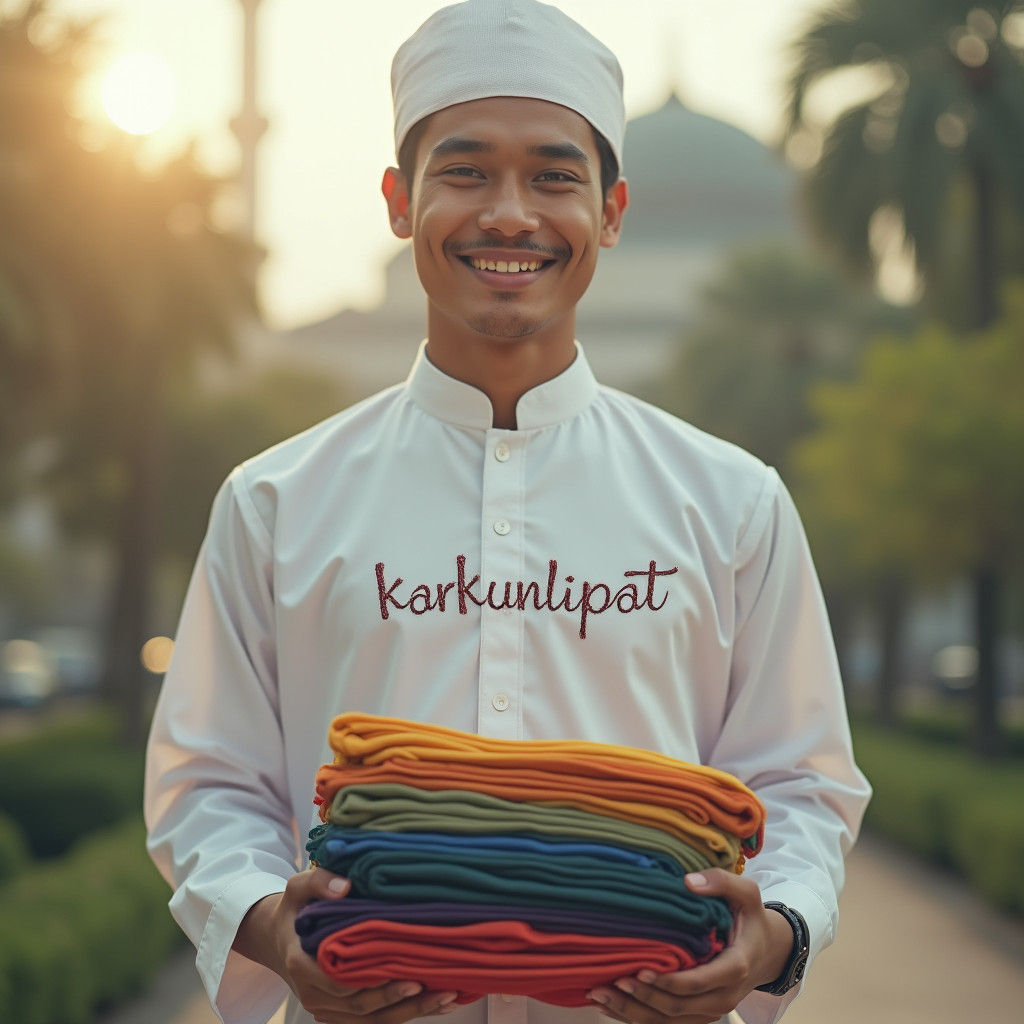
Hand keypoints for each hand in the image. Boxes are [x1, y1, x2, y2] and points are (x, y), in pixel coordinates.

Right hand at [233, 866, 460, 1023]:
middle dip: (402, 1000)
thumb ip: (319, 882)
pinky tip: (435, 1003)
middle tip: (440, 987)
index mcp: (303, 965)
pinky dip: (404, 1014)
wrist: (278, 938)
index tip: (410, 976)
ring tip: (447, 998)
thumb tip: (346, 887)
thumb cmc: (295, 909)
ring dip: (410, 1012)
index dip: (376, 984)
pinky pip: (373, 1021)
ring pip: (371, 1020)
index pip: (342, 983)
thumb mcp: (299, 888)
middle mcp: (314, 995)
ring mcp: (326, 1009)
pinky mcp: (339, 1014)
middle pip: (362, 1008)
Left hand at [586, 869, 793, 1023]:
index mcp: (735, 968)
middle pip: (677, 1007)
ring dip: (632, 1012)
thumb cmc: (750, 918)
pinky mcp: (699, 1014)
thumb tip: (688, 882)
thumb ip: (721, 882)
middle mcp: (724, 996)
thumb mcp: (746, 893)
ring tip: (599, 996)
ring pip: (668, 1021)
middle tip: (610, 982)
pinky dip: (637, 1017)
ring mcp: (711, 1009)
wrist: (767, 951)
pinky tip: (609, 1008)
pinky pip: (667, 1023)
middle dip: (642, 998)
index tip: (640, 970)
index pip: (698, 983)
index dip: (668, 982)